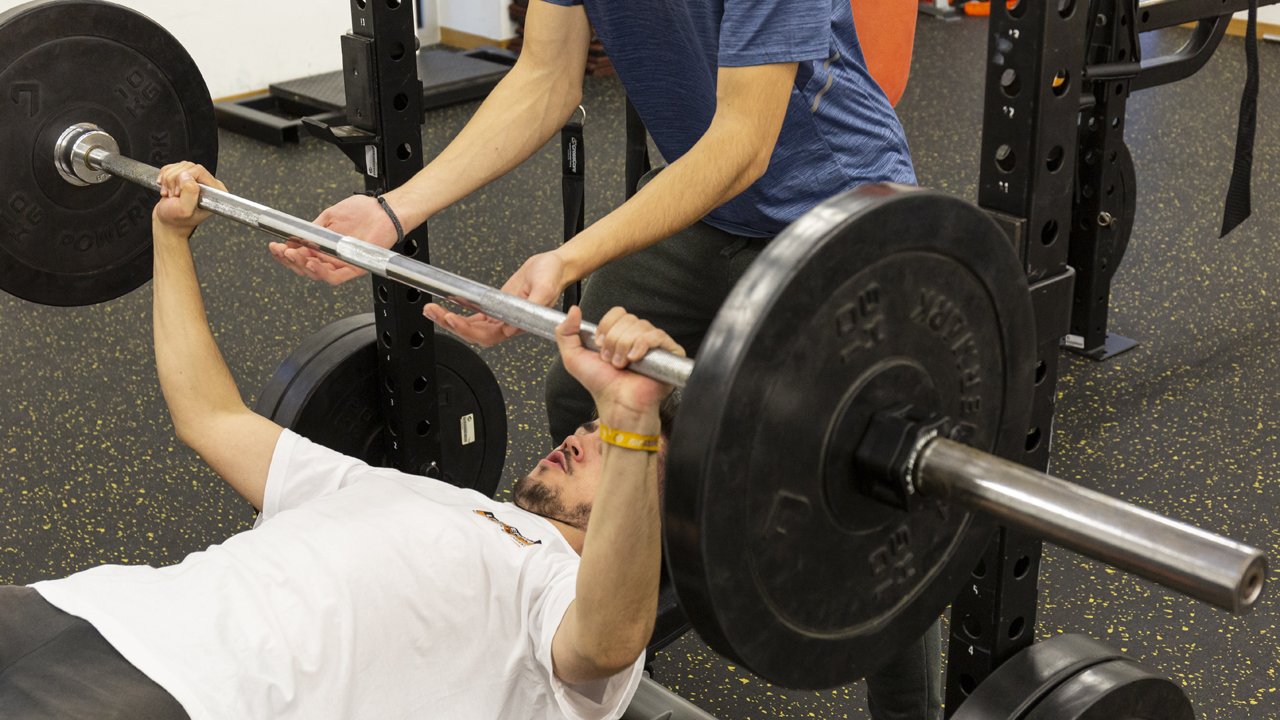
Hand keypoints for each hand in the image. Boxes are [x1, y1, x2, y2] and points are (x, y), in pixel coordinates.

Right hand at [154, 162, 223, 234]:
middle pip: (188, 166)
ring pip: (180, 166)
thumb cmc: (176, 221)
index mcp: (215, 192)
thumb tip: (186, 176)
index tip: (178, 193)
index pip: (199, 170)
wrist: (167, 223)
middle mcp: (209, 185)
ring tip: (170, 194)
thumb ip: (190, 193)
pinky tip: (166, 188)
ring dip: (168, 179)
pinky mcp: (187, 178)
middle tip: (173, 195)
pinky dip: (165, 176)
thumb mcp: (184, 210)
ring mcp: (197, 180)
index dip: (183, 178)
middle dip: (174, 179)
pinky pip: (173, 167)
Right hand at [268, 194, 399, 285]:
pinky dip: (321, 272)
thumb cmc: (363, 211)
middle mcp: (330, 257)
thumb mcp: (330, 216)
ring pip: (316, 274)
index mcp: (322, 246)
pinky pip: (335, 277)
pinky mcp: (354, 268)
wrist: (383, 210)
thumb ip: (312, 228)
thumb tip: (294, 235)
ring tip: (292, 256)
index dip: (285, 253)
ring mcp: (341, 263)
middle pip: (304, 267)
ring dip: (302, 266)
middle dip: (288, 260)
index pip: (299, 254)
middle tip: (280, 251)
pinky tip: (311, 263)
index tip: (275, 246)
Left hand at [425, 252, 568, 346]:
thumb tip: (512, 327)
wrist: (553, 266)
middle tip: (434, 312)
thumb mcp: (546, 287)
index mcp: (518, 324)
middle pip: (473, 333)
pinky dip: (458, 313)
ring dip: (449, 320)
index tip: (453, 318)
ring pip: (470, 326)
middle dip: (451, 324)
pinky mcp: (494, 307)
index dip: (468, 330)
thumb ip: (533, 306)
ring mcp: (499, 317)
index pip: (488, 335)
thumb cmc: (552, 276)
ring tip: (432, 310)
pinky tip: (445, 308)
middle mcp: (506, 324)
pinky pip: (473, 316)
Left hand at [554, 305, 682, 411]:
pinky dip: (642, 345)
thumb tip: (574, 310)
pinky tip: (635, 359)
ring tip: (622, 365)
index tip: (600, 346)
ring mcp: (654, 345)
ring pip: (641, 327)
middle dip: (614, 340)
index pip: (617, 313)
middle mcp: (638, 337)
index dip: (606, 327)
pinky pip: (657, 336)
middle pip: (628, 318)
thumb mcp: (573, 357)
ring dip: (625, 347)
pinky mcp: (669, 353)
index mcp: (620, 334)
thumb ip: (566, 332)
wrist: (617, 404)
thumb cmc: (600, 385)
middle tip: (611, 360)